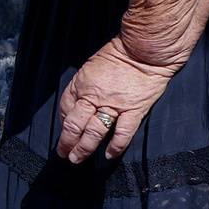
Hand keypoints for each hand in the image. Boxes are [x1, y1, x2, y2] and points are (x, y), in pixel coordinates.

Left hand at [55, 38, 178, 163]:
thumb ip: (83, 86)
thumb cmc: (119, 53)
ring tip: (77, 159)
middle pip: (75, 124)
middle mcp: (95, 96)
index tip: (64, 131)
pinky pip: (123, 132)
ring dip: (84, 148)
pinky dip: (115, 146)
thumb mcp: (91, 66)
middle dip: (67, 142)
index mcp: (82, 84)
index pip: (65, 108)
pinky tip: (109, 155)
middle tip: (63, 154)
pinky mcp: (134, 109)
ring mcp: (114, 104)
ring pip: (94, 132)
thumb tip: (76, 107)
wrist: (145, 49)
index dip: (63, 122)